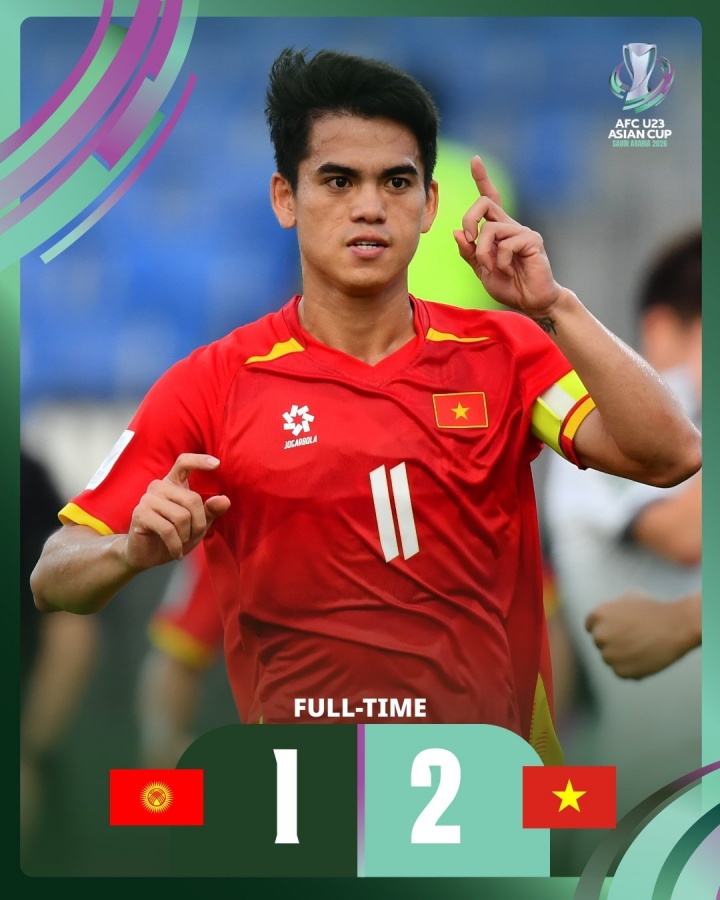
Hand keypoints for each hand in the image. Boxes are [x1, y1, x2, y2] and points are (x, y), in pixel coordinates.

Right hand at [125, 454, 230, 570]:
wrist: (145, 555)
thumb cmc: (174, 536)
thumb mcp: (197, 525)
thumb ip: (210, 511)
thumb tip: (225, 500)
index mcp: (173, 483)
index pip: (184, 462)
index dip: (200, 461)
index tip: (217, 464)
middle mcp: (159, 487)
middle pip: (192, 499)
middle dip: (199, 523)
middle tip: (193, 536)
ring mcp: (148, 499)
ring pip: (181, 516)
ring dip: (186, 536)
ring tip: (182, 543)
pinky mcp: (140, 514)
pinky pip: (168, 530)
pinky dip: (176, 545)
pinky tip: (175, 552)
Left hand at [453, 156, 561, 315]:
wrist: (531, 301)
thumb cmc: (509, 285)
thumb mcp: (481, 271)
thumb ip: (469, 253)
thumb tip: (457, 232)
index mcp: (498, 230)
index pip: (490, 198)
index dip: (482, 178)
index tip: (475, 160)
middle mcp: (510, 225)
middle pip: (484, 203)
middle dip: (469, 219)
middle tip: (468, 240)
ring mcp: (522, 231)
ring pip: (490, 229)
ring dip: (483, 252)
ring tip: (492, 268)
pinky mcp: (532, 240)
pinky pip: (506, 244)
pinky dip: (501, 261)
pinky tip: (509, 271)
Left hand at [585, 590, 698, 678]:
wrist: (676, 627)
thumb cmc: (655, 610)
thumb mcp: (628, 598)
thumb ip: (612, 608)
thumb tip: (608, 615)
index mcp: (597, 615)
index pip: (590, 626)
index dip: (605, 628)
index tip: (616, 630)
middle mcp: (599, 635)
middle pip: (600, 642)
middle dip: (612, 641)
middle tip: (633, 639)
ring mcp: (609, 655)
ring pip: (609, 658)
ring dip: (621, 655)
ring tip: (641, 647)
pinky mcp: (621, 671)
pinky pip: (620, 671)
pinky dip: (631, 668)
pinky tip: (644, 657)